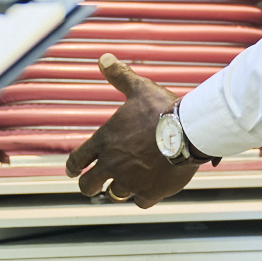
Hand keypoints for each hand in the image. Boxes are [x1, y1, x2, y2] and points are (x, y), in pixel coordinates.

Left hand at [66, 53, 198, 206]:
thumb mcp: (138, 88)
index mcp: (104, 141)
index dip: (73, 167)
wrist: (188, 131)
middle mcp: (112, 164)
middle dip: (89, 186)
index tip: (73, 171)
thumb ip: (119, 76)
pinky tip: (146, 191)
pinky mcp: (149, 192)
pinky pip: (139, 202)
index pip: (77, 160)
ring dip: (117, 190)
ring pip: (114, 195)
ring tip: (124, 186)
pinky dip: (142, 197)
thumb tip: (103, 58)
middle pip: (87, 186)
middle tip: (93, 185)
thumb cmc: (163, 109)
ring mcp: (130, 181)